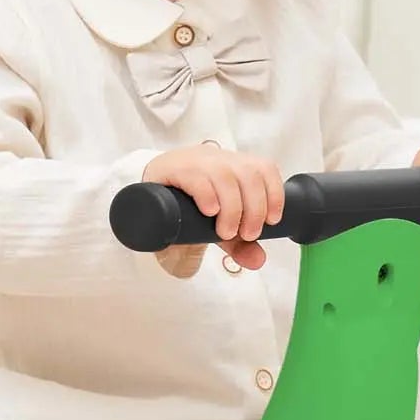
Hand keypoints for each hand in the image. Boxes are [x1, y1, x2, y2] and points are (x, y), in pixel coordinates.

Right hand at [143, 144, 282, 277]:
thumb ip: (239, 243)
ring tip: (225, 233)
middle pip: (248, 174)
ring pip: (225, 176)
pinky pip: (196, 176)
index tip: (272, 221)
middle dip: (254, 208)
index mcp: (233, 166)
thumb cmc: (187, 209)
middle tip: (248, 235)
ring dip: (232, 208)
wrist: (145, 200)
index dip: (273, 193)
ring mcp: (194, 162)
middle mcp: (217, 159)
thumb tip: (259, 260)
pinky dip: (208, 195)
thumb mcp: (216, 226)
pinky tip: (209, 212)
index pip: (264, 167)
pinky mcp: (172, 169)